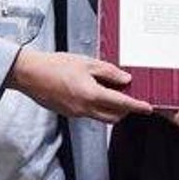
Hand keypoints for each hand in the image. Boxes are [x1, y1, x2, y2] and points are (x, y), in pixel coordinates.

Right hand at [8, 49, 152, 123]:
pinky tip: (94, 92)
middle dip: (125, 110)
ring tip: (111, 91)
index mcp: (91, 95)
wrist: (30, 74)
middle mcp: (85, 109)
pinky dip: (97, 106)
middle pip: (113, 116)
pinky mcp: (68, 113)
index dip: (137, 106)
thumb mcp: (86, 62)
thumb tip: (125, 79)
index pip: (121, 104)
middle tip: (130, 96)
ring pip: (101, 116)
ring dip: (111, 109)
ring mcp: (76, 113)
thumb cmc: (56, 65)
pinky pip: (89, 113)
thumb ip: (108, 72)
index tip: (147, 108)